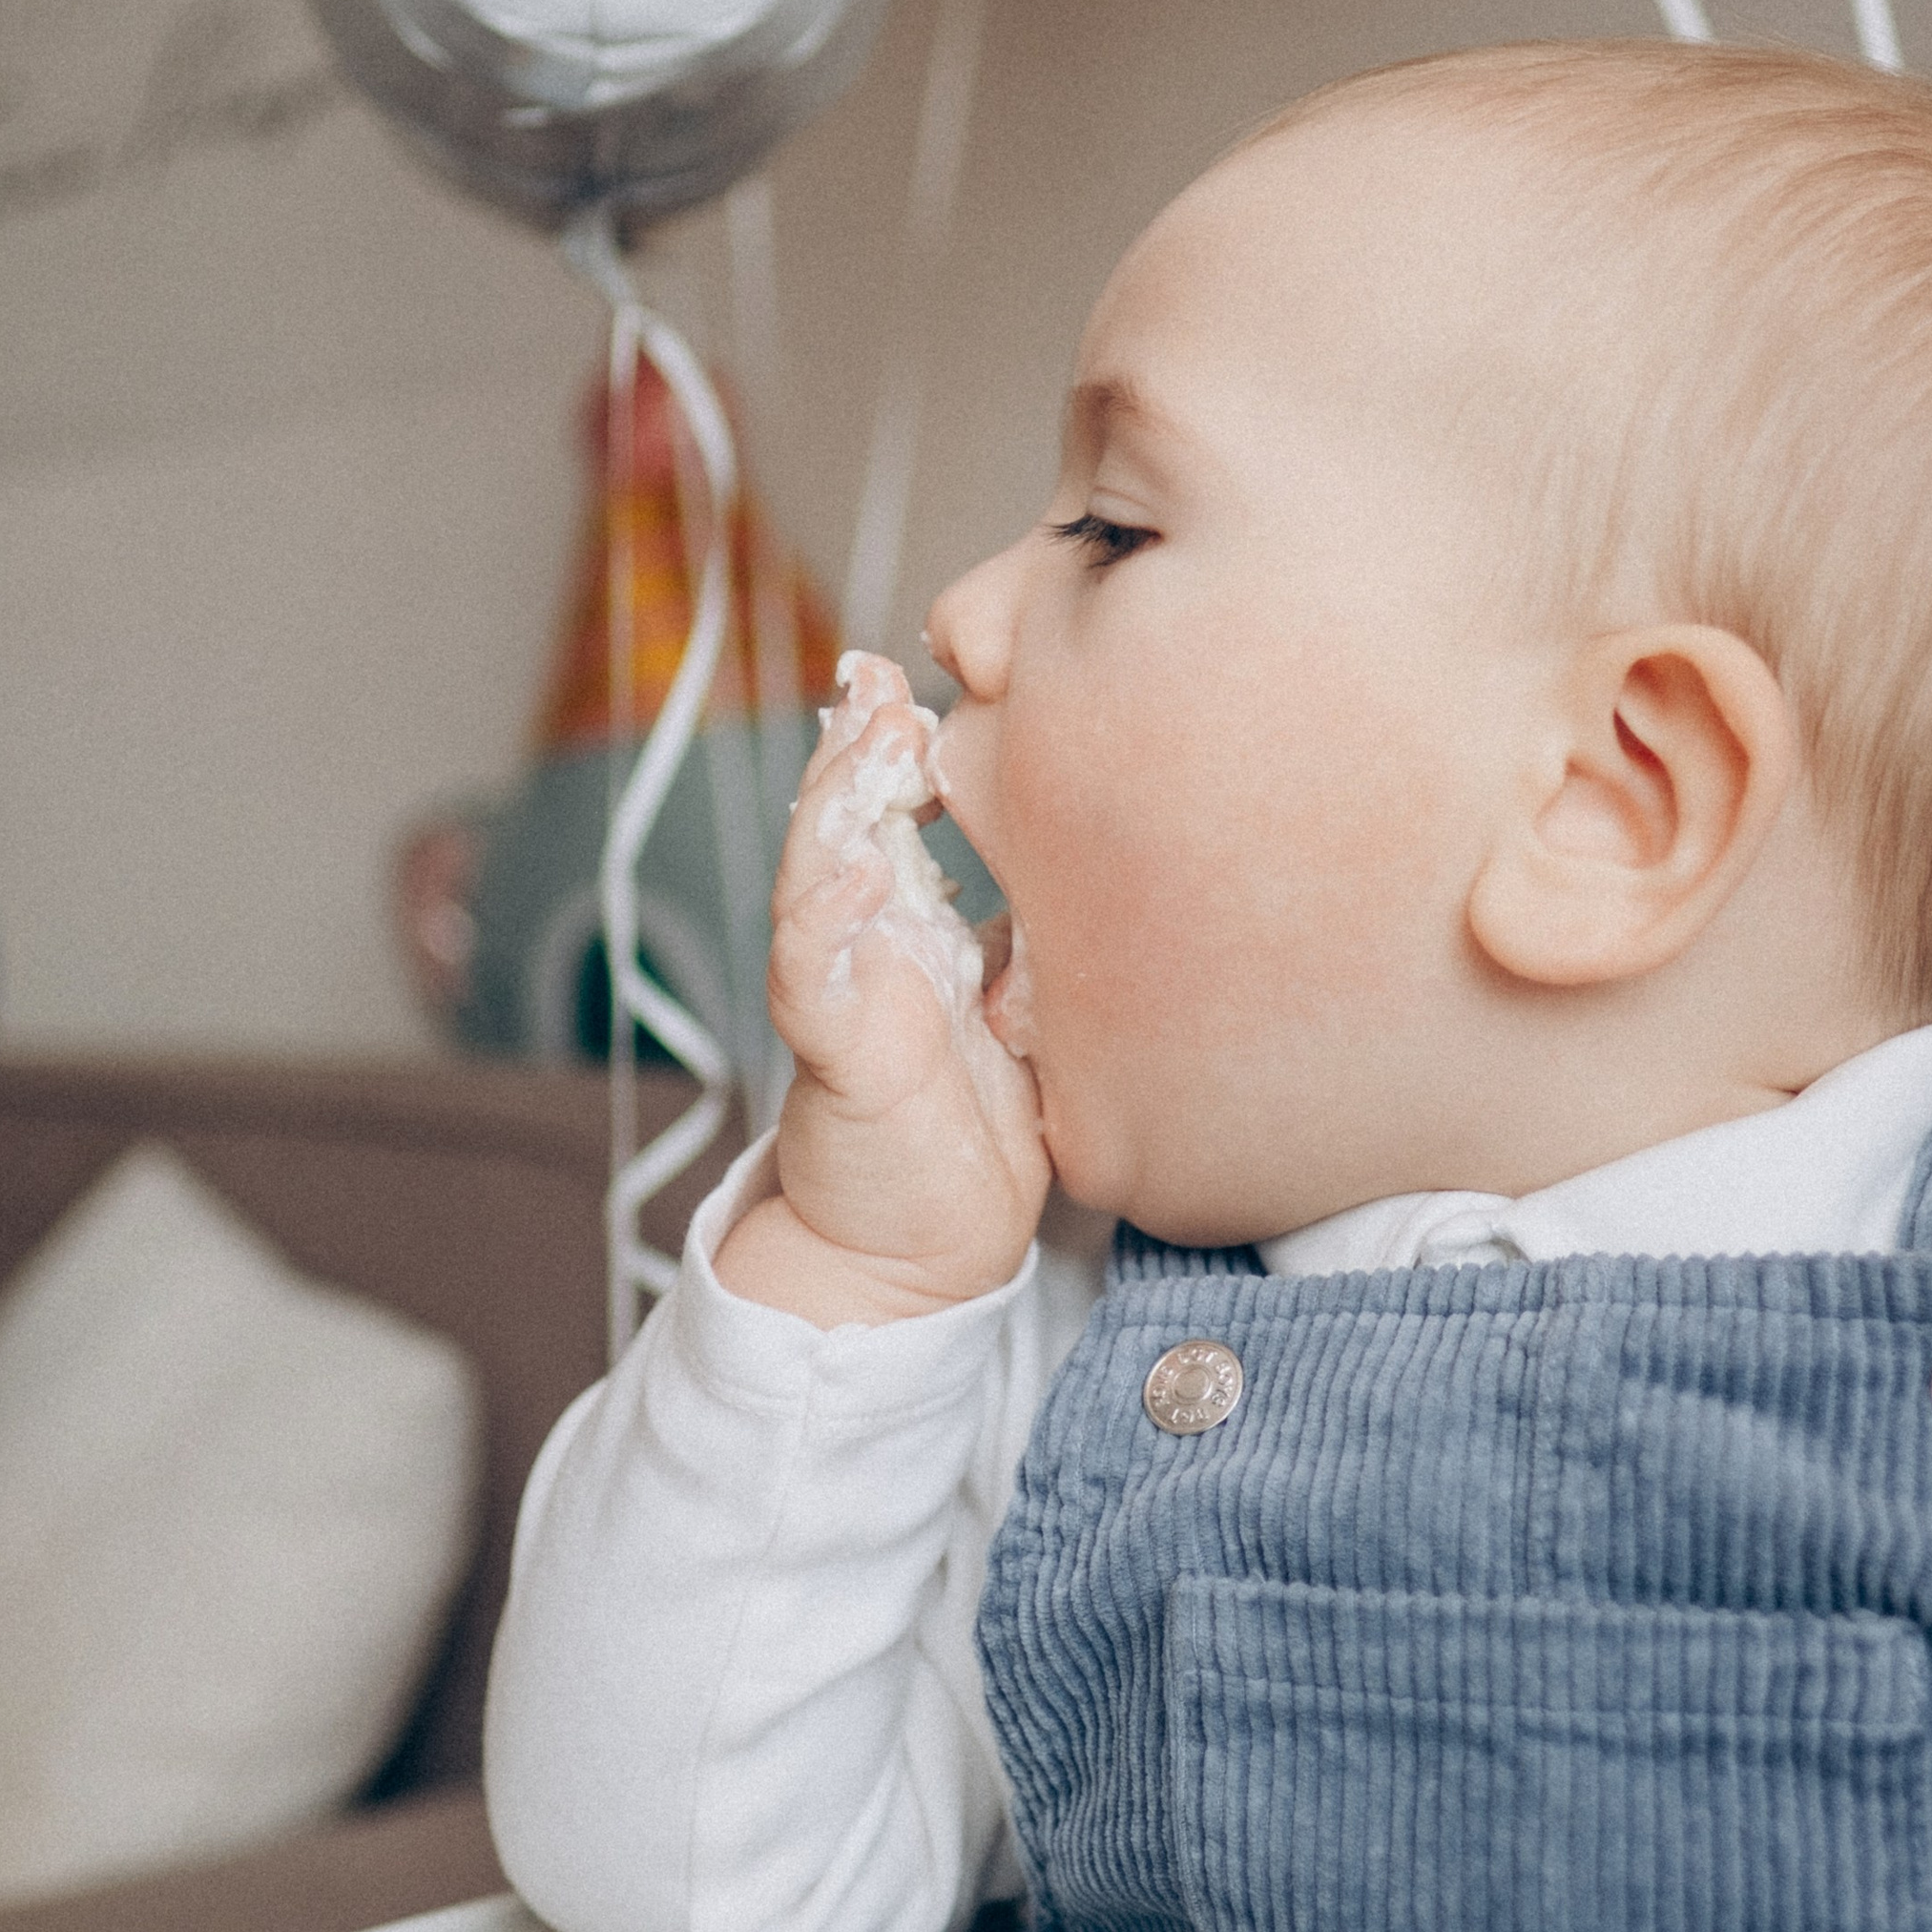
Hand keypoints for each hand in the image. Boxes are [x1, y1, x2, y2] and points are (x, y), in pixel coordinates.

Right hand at [715, 665, 1048, 1326]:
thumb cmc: (975, 1135)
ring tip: (867, 732)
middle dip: (862, 743)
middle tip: (882, 677)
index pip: (903, 813)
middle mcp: (868, 942)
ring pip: (822, 870)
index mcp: (915, 928)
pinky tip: (858, 857)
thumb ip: (1044, 945)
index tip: (936, 676)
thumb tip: (1115, 868)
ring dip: (839, 797)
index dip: (908, 745)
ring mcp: (840, 987)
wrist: (918, 1256)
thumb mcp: (1031, 1015)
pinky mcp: (831, 1047)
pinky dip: (829, 906)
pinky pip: (816, 965)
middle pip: (850, 818)